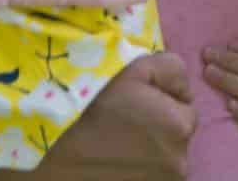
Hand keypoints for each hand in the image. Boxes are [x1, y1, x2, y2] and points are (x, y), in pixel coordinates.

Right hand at [36, 52, 195, 179]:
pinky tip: (112, 164)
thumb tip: (181, 88)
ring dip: (146, 153)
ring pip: (160, 162)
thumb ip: (171, 69)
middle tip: (122, 123)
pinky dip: (134, 172)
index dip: (161, 102)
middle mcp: (178, 162)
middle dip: (156, 130)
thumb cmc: (93, 103)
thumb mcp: (135, 68)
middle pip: (174, 139)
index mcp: (181, 126)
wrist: (53, 151)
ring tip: (114, 145)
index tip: (133, 102)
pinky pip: (146, 177)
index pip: (184, 109)